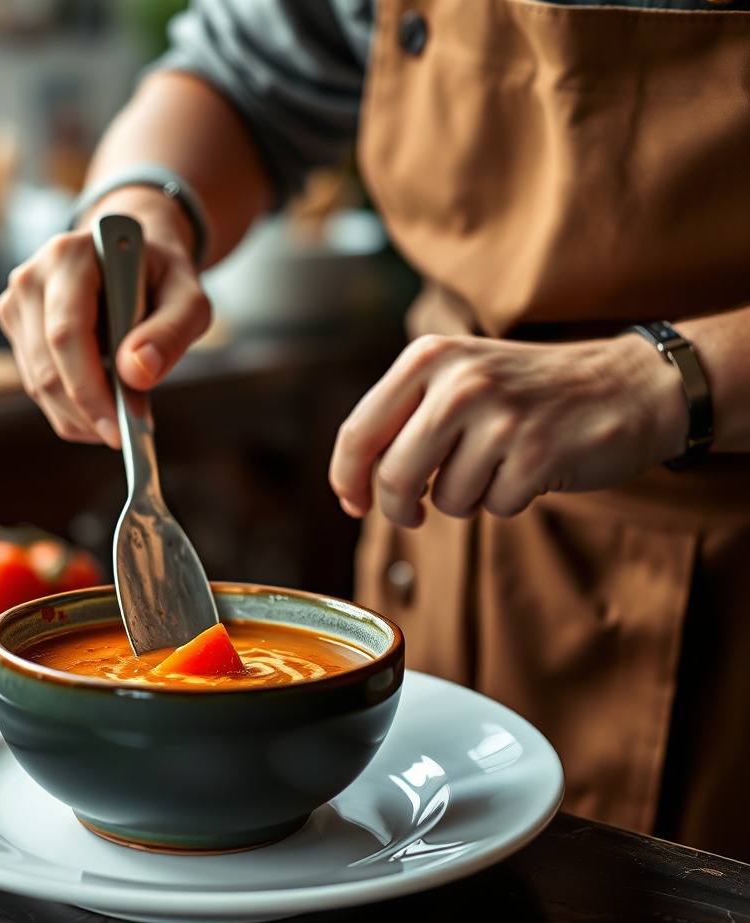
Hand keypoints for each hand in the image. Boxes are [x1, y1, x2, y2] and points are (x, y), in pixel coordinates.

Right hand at [0, 194, 211, 446]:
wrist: (132, 255)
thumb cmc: (163, 277)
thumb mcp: (189, 299)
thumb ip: (171, 332)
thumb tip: (137, 374)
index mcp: (70, 257)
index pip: (68, 335)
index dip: (90, 390)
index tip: (119, 430)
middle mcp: (32, 278)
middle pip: (47, 369)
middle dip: (87, 414)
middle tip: (126, 436)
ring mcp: (17, 305)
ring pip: (39, 386)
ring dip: (80, 417)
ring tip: (122, 419)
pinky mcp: (16, 330)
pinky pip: (38, 387)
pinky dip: (72, 410)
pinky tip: (103, 406)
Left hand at [329, 331, 688, 526]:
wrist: (626, 386)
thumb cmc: (529, 392)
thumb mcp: (459, 377)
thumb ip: (404, 418)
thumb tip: (353, 485)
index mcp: (428, 358)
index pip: (358, 432)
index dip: (346, 479)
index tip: (352, 503)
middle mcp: (459, 381)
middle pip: (393, 476)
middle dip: (398, 509)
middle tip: (413, 513)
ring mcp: (499, 417)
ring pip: (444, 499)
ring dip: (464, 501)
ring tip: (495, 467)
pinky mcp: (536, 454)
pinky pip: (493, 508)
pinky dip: (505, 502)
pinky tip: (530, 470)